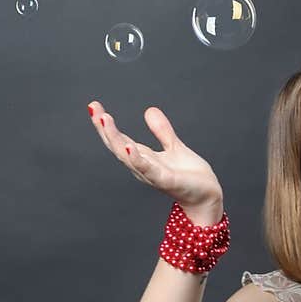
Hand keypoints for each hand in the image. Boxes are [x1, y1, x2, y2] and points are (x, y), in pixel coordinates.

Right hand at [87, 102, 223, 211]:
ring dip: (115, 139)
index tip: (93, 105)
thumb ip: (162, 131)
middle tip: (94, 109)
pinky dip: (137, 159)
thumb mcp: (174, 146)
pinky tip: (129, 147)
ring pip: (127, 156)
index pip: (119, 139)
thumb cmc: (189, 176)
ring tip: (105, 119)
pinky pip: (148, 170)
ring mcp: (152, 174)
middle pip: (117, 146)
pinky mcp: (166, 180)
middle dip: (104, 128)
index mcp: (143, 157)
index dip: (105, 124)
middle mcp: (142, 166)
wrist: (206, 196)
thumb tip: (149, 110)